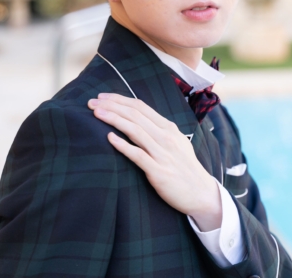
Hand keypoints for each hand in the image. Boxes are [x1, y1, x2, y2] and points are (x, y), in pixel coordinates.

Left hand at [88, 92, 221, 231]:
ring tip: (96, 114)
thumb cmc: (184, 168)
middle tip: (91, 103)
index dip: (119, 100)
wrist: (201, 193)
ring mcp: (163, 154)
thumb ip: (158, 131)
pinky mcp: (159, 172)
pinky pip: (138, 155)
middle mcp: (166, 137)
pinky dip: (123, 145)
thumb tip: (137, 120)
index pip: (141, 107)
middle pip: (135, 115)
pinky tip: (109, 138)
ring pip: (135, 130)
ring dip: (113, 119)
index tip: (102, 97)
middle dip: (111, 106)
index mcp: (169, 128)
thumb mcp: (176, 143)